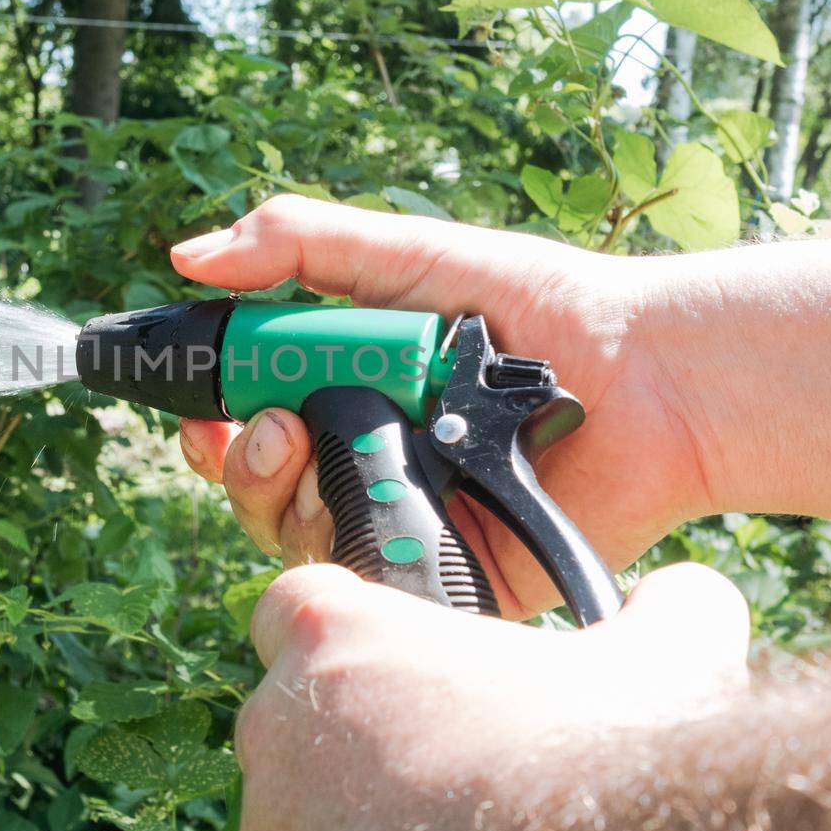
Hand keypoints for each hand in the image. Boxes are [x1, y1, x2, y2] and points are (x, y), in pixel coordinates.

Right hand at [171, 195, 707, 616]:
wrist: (643, 376)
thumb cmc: (533, 306)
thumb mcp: (406, 255)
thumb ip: (298, 245)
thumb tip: (187, 254)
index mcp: (349, 394)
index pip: (250, 419)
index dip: (214, 417)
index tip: (200, 403)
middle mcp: (367, 461)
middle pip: (260, 488)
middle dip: (239, 462)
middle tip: (270, 427)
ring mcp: (404, 521)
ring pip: (297, 538)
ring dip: (287, 499)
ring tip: (325, 448)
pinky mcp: (444, 577)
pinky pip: (366, 585)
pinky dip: (348, 555)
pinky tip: (369, 508)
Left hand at [235, 560, 748, 830]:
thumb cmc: (606, 768)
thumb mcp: (661, 660)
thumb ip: (661, 612)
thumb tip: (692, 597)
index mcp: (339, 643)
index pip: (294, 605)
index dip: (342, 630)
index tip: (390, 661)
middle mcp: (278, 731)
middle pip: (297, 722)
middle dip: (356, 744)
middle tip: (447, 774)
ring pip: (298, 822)